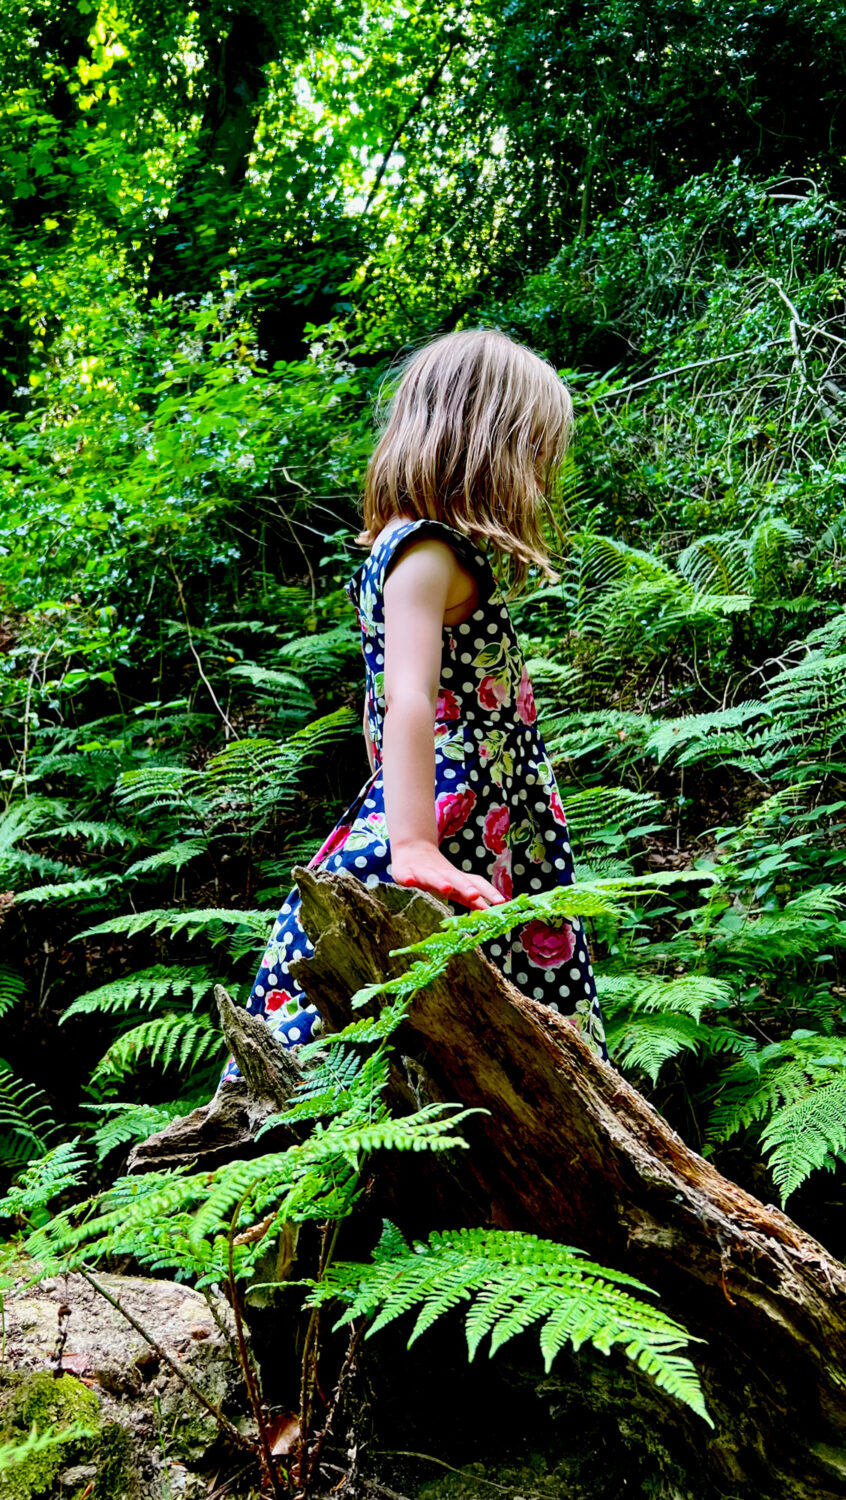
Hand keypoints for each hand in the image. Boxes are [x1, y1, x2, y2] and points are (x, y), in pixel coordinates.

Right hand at [391, 841, 506, 910]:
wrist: (413, 850)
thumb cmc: (438, 874)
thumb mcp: (455, 886)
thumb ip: (470, 898)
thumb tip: (489, 910)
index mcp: (457, 879)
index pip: (476, 883)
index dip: (488, 892)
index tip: (501, 903)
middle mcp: (443, 874)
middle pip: (457, 879)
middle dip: (466, 887)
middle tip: (475, 895)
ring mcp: (424, 873)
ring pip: (433, 877)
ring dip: (440, 882)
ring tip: (446, 888)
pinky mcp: (405, 872)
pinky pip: (406, 875)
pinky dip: (408, 877)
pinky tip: (408, 881)